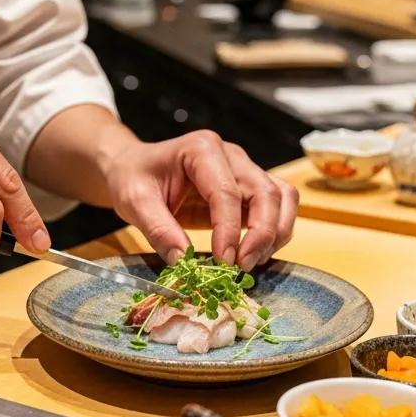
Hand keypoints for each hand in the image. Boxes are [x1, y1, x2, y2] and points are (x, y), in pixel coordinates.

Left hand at [99, 130, 298, 270]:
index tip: (223, 263)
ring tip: (251, 263)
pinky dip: (276, 231)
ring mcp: (244, 169)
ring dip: (276, 233)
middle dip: (261, 234)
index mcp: (201, 149)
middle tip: (241, 268)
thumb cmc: (133, 177)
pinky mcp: (249, 188)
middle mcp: (231, 155)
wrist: (134, 168)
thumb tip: (183, 261)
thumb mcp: (134, 201)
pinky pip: (278, 205)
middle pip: (266, 192)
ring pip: (282, 197)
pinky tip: (255, 253)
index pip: (226, 192)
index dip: (228, 231)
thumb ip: (158, 229)